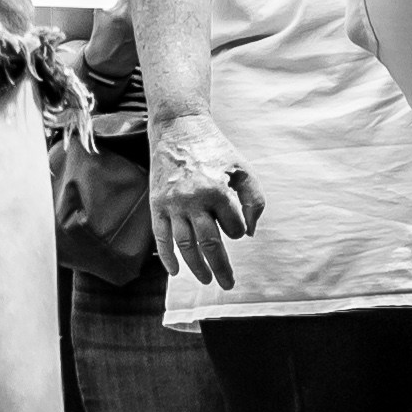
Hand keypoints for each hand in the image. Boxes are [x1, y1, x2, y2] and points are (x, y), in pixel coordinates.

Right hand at [148, 110, 261, 288]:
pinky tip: (175, 271)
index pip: (234, 228)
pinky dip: (166, 256)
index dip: (239, 230)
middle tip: (228, 285)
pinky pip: (160, 236)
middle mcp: (193, 200)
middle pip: (210, 244)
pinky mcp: (157, 204)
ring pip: (185, 245)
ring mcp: (172, 204)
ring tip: (206, 280)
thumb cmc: (214, 149)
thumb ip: (254, 200)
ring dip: (196, 267)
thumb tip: (249, 233)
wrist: (178, 127)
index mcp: (217, 190)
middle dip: (221, 268)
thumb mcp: (242, 168)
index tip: (237, 227)